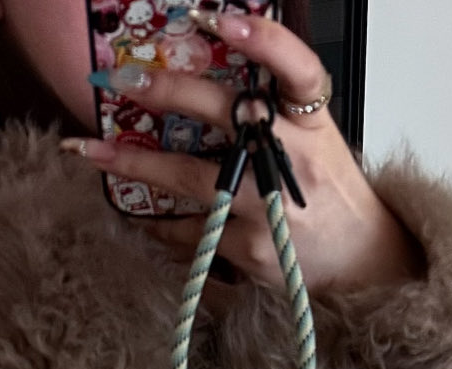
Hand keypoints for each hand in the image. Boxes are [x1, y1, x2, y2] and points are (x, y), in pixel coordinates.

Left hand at [63, 9, 419, 295]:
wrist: (361, 262)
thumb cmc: (330, 193)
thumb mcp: (317, 137)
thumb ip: (276, 106)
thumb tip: (217, 62)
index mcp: (313, 121)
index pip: (296, 67)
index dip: (263, 40)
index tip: (220, 16)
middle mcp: (292, 159)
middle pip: (226, 115)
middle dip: (171, 93)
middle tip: (124, 79)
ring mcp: (269, 207)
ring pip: (192, 179)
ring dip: (137, 163)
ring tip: (90, 152)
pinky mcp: (253, 249)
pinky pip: (194, 231)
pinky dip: (164, 225)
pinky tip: (140, 216)